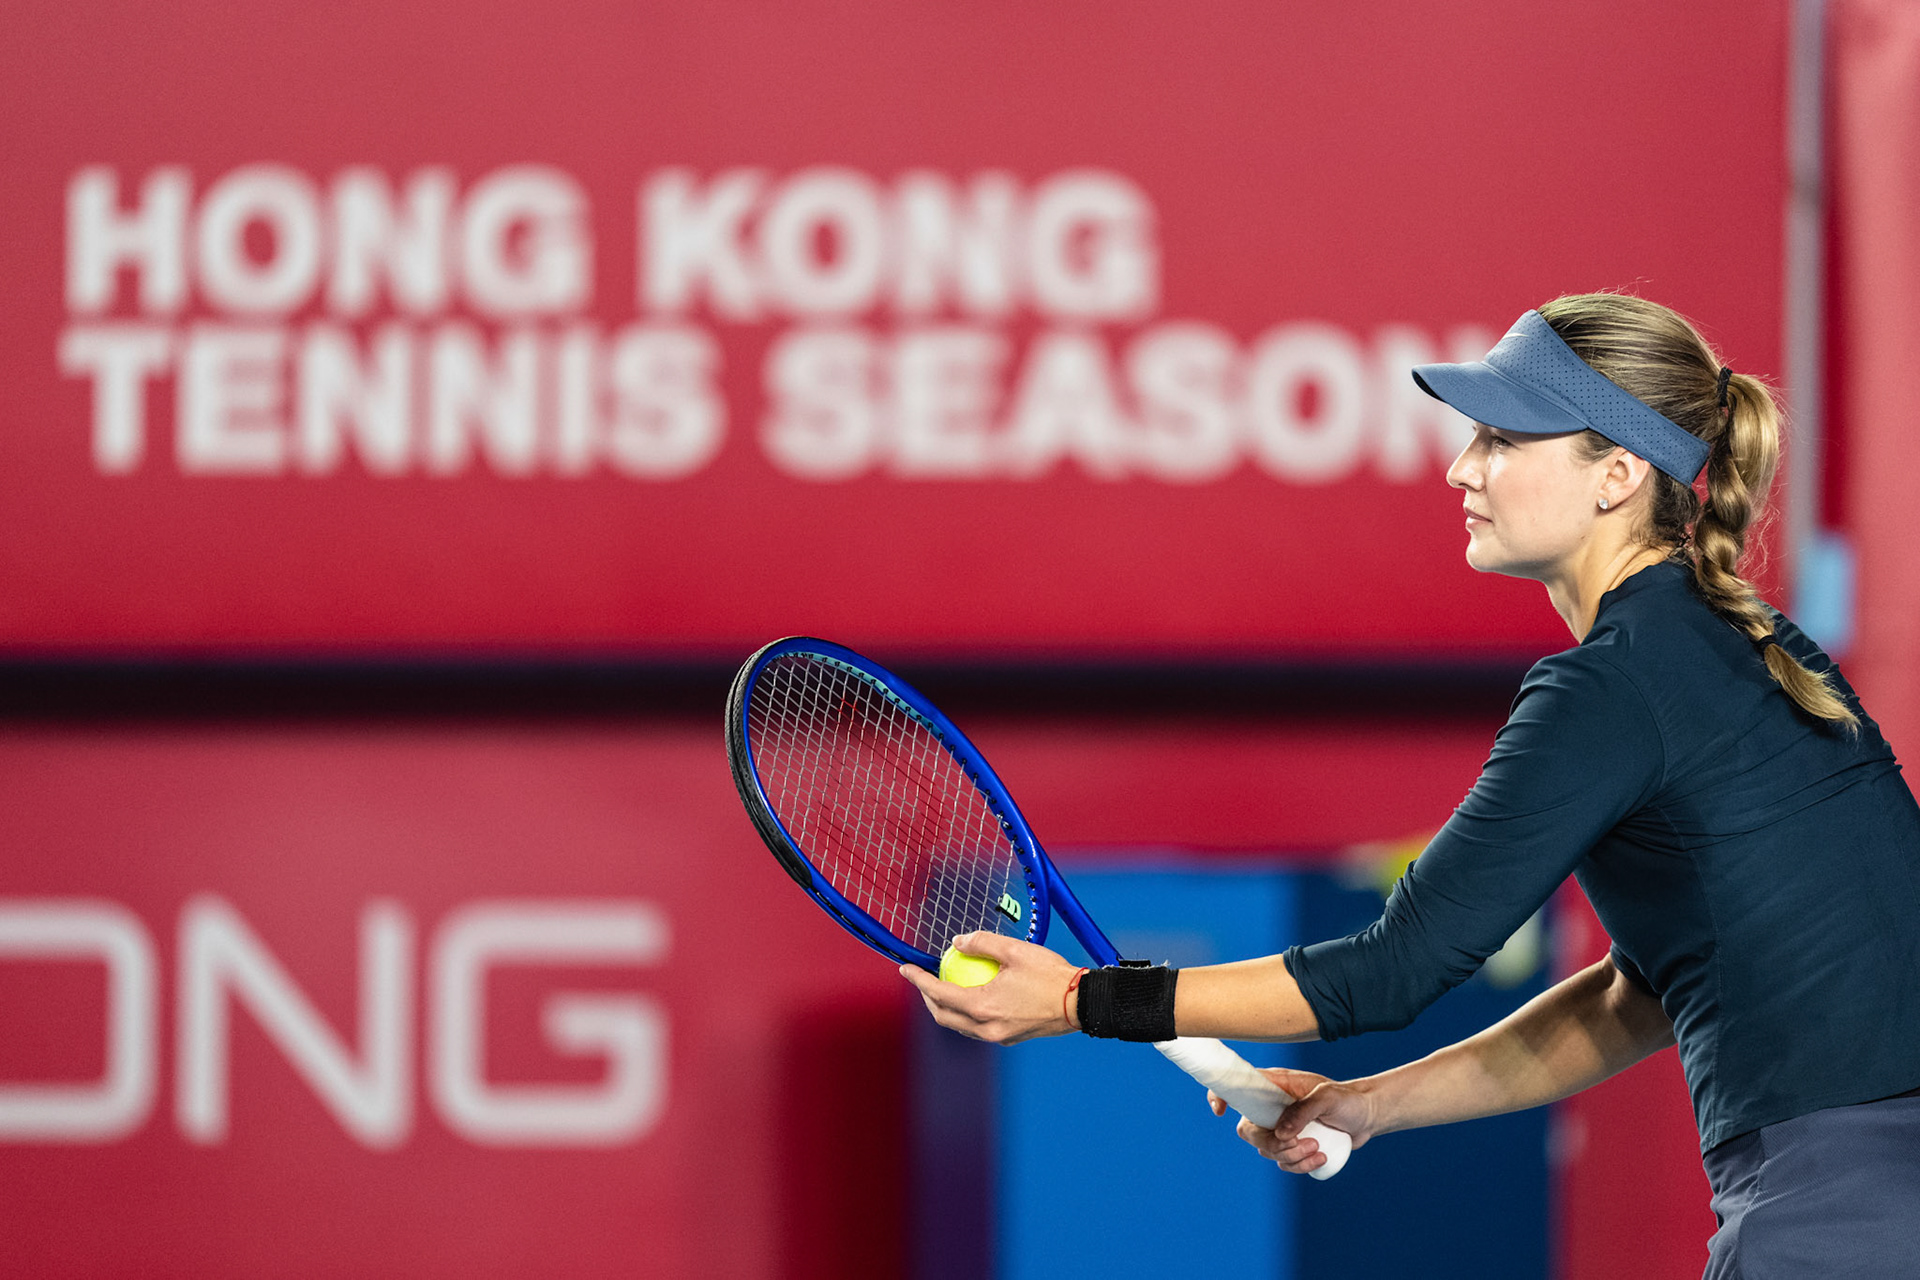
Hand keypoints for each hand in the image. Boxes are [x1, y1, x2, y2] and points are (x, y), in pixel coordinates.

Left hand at [899, 931, 1081, 1043]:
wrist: (1081, 1004)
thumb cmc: (1050, 975)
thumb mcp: (1014, 950)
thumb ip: (982, 942)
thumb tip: (957, 942)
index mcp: (983, 1007)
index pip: (939, 993)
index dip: (918, 980)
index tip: (905, 968)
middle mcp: (986, 1028)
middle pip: (944, 1016)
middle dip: (927, 998)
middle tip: (923, 978)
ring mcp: (998, 1036)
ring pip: (960, 1026)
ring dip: (946, 1008)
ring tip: (944, 986)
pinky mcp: (1009, 1037)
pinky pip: (978, 1028)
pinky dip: (967, 1013)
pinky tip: (973, 996)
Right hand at [1208, 1066, 1378, 1175]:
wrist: (1367, 1116)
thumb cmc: (1346, 1099)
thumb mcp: (1328, 1097)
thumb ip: (1303, 1110)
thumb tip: (1280, 1133)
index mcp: (1274, 1086)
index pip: (1237, 1087)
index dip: (1220, 1095)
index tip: (1220, 1110)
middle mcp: (1272, 1108)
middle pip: (1248, 1130)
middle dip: (1272, 1144)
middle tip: (1300, 1142)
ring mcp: (1282, 1129)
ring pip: (1266, 1151)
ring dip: (1291, 1157)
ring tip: (1318, 1148)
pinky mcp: (1293, 1147)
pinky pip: (1283, 1164)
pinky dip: (1299, 1166)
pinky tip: (1320, 1158)